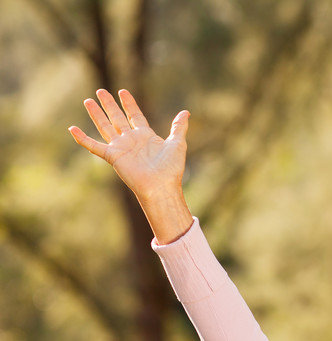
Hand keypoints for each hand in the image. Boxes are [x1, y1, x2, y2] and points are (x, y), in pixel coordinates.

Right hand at [70, 89, 192, 242]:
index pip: (135, 116)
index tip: (122, 91)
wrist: (161, 185)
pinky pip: (94, 146)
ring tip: (88, 101)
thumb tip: (186, 112)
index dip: (129, 104)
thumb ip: (178, 127)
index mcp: (146, 136)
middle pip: (117, 118)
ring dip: (96, 114)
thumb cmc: (171, 168)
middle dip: (109, 105)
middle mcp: (131, 140)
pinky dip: (82, 138)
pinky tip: (72, 128)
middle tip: (100, 91)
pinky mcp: (112, 157)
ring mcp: (121, 148)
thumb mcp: (177, 143)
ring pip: (105, 127)